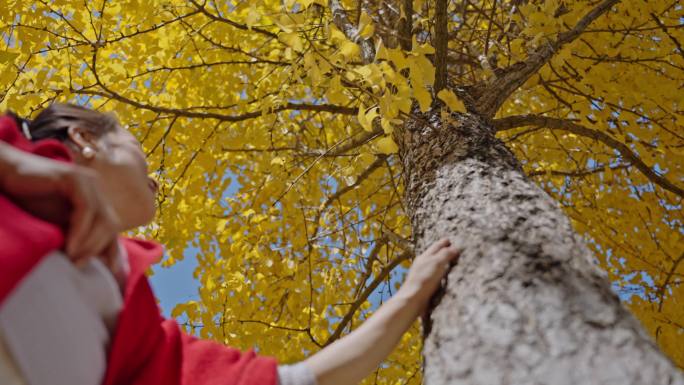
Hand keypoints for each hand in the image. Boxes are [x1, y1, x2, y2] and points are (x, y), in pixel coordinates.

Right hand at [0, 142, 120, 263]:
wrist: (6, 176)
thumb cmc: (30, 200)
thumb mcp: (58, 224)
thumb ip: (75, 236)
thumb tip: (91, 263)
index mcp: (97, 199)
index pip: (112, 228)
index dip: (113, 252)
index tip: (109, 275)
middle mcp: (97, 189)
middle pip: (112, 225)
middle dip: (100, 250)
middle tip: (79, 267)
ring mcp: (88, 182)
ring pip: (103, 219)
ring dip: (90, 244)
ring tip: (73, 260)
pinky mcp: (75, 179)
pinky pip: (86, 209)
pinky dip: (80, 231)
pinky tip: (70, 246)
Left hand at [399, 238, 459, 315]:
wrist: (413, 299)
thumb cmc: (425, 279)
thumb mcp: (437, 263)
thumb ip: (445, 254)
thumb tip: (455, 248)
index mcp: (425, 256)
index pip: (436, 246)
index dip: (443, 242)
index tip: (449, 239)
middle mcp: (422, 264)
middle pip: (433, 254)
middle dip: (441, 250)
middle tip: (450, 248)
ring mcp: (422, 274)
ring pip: (433, 264)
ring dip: (440, 262)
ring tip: (448, 261)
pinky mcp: (424, 285)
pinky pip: (433, 275)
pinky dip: (439, 272)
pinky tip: (442, 276)